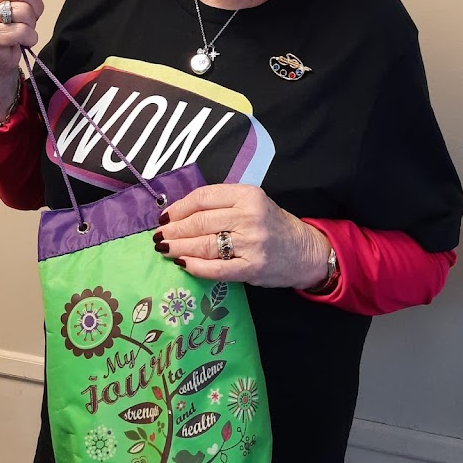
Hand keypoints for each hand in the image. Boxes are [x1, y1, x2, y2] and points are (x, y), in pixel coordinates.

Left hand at [153, 183, 330, 288]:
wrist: (304, 251)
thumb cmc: (272, 225)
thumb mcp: (251, 203)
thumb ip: (221, 204)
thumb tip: (178, 212)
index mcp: (248, 194)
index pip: (203, 198)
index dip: (179, 208)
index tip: (164, 216)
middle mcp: (250, 216)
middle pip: (200, 222)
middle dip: (174, 230)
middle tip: (158, 236)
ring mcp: (252, 243)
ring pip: (204, 244)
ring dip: (178, 248)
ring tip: (165, 249)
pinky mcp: (252, 267)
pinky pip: (216, 268)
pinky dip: (195, 266)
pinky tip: (183, 264)